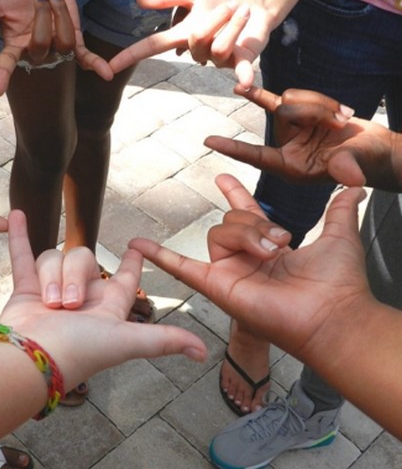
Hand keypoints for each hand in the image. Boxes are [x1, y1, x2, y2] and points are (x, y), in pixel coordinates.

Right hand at [0, 0, 112, 95]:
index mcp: (14, 46)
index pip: (6, 64)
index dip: (1, 76)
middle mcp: (35, 51)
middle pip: (41, 48)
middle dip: (43, 22)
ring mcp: (56, 48)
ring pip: (63, 45)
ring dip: (61, 18)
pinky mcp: (75, 41)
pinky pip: (85, 57)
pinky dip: (97, 65)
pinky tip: (107, 75)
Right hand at [0, 210, 206, 389]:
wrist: (32, 359)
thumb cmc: (79, 351)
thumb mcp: (126, 342)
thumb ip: (163, 340)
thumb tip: (204, 352)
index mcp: (107, 307)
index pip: (125, 279)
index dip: (134, 263)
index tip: (139, 246)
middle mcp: (81, 298)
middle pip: (83, 259)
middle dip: (75, 276)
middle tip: (69, 304)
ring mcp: (50, 291)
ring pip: (55, 257)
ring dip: (51, 276)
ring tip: (46, 302)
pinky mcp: (24, 289)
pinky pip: (23, 255)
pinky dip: (19, 237)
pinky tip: (17, 215)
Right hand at [108, 0, 270, 87]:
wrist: (255, 6)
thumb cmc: (220, 1)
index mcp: (181, 37)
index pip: (150, 47)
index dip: (129, 57)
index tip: (108, 69)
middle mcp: (196, 52)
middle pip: (197, 39)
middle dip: (216, 17)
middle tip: (230, 6)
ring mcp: (218, 60)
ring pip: (219, 47)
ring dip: (234, 23)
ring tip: (243, 13)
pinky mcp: (241, 62)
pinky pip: (240, 71)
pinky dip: (244, 78)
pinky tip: (245, 85)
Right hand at [129, 174, 371, 359]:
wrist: (331, 314)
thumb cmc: (339, 284)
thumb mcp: (341, 236)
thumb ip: (341, 210)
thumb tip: (355, 188)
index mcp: (268, 246)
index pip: (244, 213)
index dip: (234, 193)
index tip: (223, 178)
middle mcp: (245, 259)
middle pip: (231, 221)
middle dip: (256, 224)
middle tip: (282, 243)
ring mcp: (229, 272)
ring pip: (218, 233)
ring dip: (246, 236)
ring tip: (271, 254)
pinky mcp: (217, 285)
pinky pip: (181, 267)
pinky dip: (158, 256)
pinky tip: (137, 245)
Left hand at [204, 86, 401, 189]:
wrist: (378, 150)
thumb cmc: (367, 163)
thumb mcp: (356, 165)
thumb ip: (346, 168)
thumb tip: (350, 178)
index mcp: (290, 167)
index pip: (255, 156)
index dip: (233, 148)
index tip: (208, 142)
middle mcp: (287, 148)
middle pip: (282, 112)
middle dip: (312, 110)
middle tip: (340, 122)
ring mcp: (294, 129)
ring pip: (291, 99)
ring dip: (320, 104)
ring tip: (343, 118)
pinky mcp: (303, 115)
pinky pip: (290, 97)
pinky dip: (290, 97)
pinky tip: (275, 98)